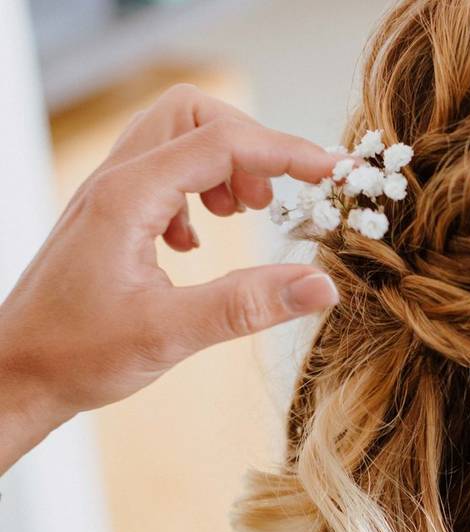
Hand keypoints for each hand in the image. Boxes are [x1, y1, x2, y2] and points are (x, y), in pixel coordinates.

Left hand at [0, 84, 339, 470]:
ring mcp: (111, 194)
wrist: (15, 374)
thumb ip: (248, 305)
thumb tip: (322, 285)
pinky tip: (199, 240)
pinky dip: (199, 189)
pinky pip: (163, 170)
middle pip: (195, 115)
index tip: (334, 174)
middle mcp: (118, 181)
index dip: (287, 153)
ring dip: (224, 164)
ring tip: (244, 215)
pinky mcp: (112, 214)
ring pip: (178, 136)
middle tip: (276, 197)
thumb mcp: (170, 333)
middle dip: (250, 144)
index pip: (224, 142)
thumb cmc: (75, 355)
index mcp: (130, 197)